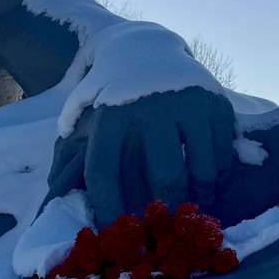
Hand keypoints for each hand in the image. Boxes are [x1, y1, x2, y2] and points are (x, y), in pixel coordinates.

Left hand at [46, 86, 235, 223]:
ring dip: (200, 198)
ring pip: (203, 172)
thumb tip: (56, 192)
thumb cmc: (110, 92)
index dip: (108, 209)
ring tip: (191, 210)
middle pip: (166, 178)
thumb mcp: (82, 109)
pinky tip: (208, 185)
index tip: (114, 231)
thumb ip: (71, 146)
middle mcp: (151, 107)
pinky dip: (218, 177)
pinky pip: (223, 155)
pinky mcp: (216, 102)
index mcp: (111, 114)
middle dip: (166, 211)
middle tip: (165, 228)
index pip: (104, 174)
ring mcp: (189, 103)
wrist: (142, 46)